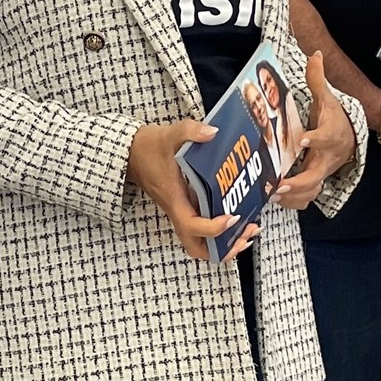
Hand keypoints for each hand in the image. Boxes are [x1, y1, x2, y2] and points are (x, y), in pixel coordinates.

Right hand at [127, 118, 242, 260]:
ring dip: (225, 244)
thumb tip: (213, 133)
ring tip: (248, 232)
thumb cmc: (148, 148)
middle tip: (245, 235)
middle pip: (197, 247)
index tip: (232, 217)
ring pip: (201, 242)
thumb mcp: (170, 135)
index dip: (212, 228)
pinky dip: (222, 231)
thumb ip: (191, 132)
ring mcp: (183, 211)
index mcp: (174, 200)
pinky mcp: (187, 207)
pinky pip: (204, 227)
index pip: (191, 225)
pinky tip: (239, 217)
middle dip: (223, 249)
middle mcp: (179, 211)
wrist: (131, 152)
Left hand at [274, 52, 355, 210]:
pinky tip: (276, 201)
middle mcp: (327, 157)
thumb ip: (318, 78)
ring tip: (271, 195)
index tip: (303, 140)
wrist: (348, 138)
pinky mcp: (316, 183)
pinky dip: (293, 203)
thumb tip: (314, 54)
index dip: (316, 140)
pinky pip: (307, 198)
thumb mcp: (327, 98)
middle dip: (298, 181)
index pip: (326, 137)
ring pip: (311, 191)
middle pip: (316, 174)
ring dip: (292, 196)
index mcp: (330, 134)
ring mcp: (322, 173)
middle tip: (278, 183)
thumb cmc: (333, 118)